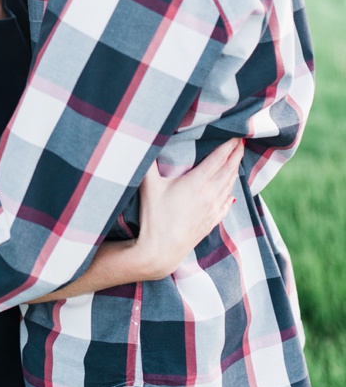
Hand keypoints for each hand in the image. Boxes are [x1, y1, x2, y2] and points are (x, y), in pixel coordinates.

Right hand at [136, 139, 242, 279]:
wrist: (161, 251)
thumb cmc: (153, 217)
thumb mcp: (147, 186)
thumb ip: (146, 164)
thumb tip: (143, 143)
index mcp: (196, 183)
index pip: (218, 159)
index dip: (229, 146)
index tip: (237, 135)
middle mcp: (209, 194)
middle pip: (228, 170)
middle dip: (236, 155)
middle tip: (242, 142)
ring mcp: (213, 209)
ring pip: (229, 186)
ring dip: (235, 171)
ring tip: (238, 161)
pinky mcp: (211, 222)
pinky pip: (227, 204)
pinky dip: (231, 194)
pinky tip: (231, 194)